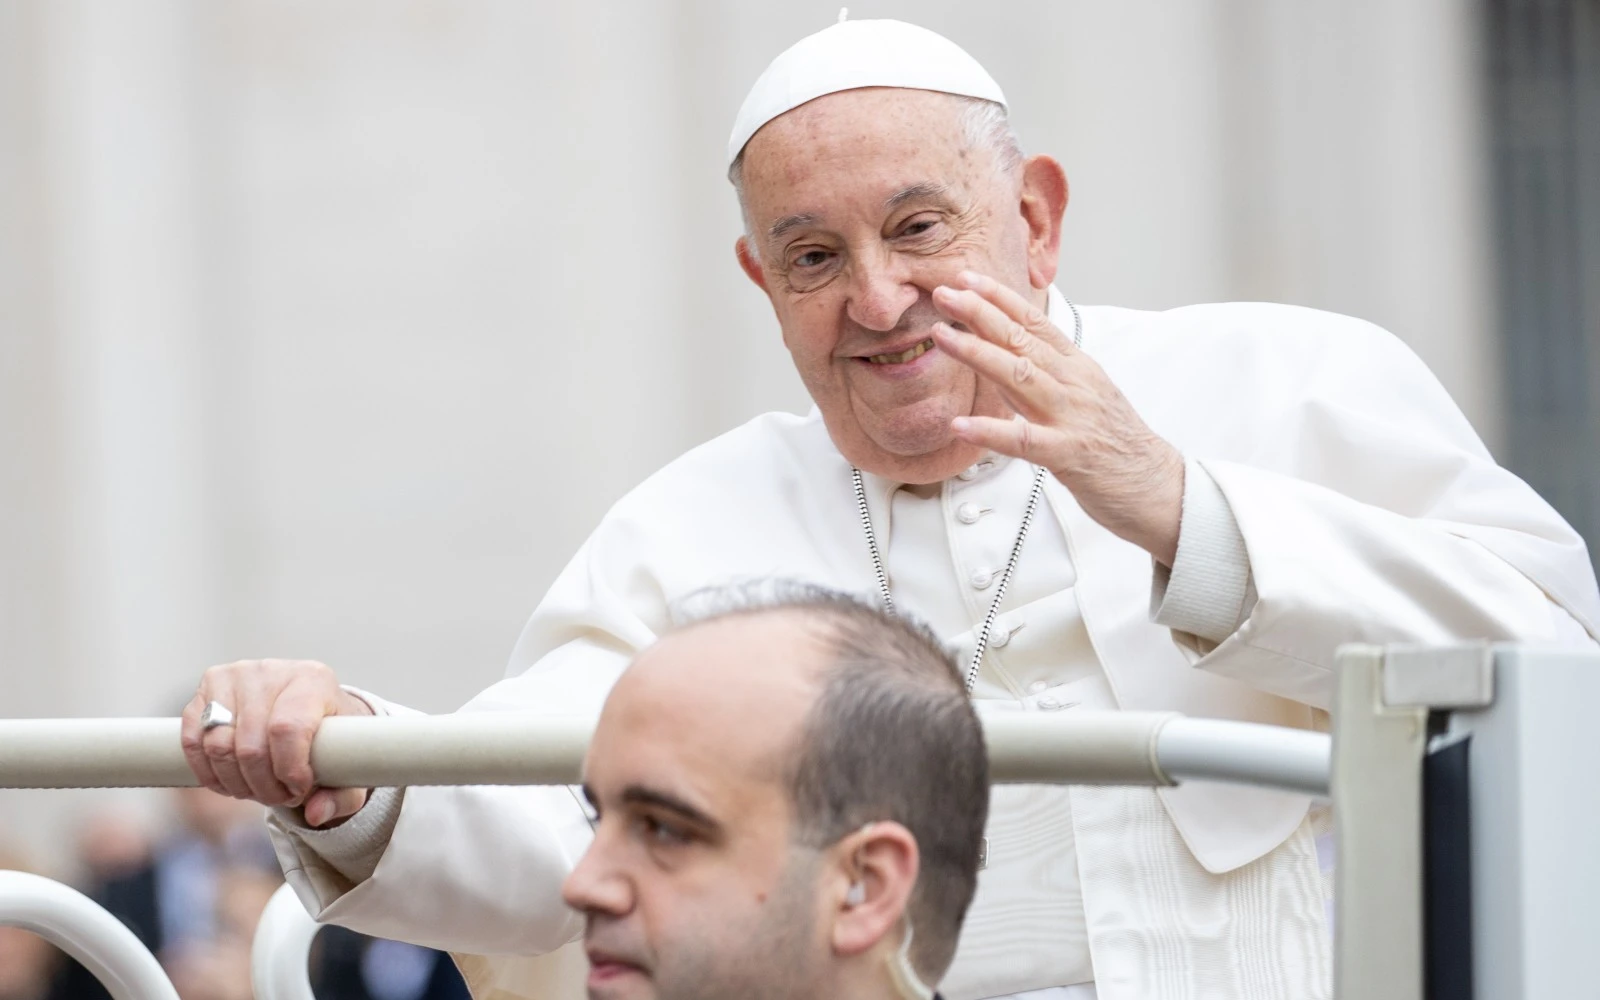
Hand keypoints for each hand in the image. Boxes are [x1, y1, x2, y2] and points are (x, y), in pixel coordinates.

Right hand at [181, 659, 373, 826]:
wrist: (309, 707)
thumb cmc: (331, 736)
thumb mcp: (349, 764)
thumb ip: (342, 795)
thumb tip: (316, 814)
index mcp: (313, 680)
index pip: (288, 728)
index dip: (289, 769)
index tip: (298, 790)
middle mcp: (270, 672)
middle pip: (251, 745)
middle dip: (264, 786)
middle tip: (279, 798)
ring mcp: (233, 677)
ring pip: (218, 746)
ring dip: (236, 783)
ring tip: (257, 791)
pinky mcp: (206, 689)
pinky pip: (193, 741)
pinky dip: (208, 772)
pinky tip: (230, 783)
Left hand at [931, 270, 1184, 565]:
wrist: (1158, 485)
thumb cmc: (1115, 443)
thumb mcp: (1082, 397)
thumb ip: (1039, 376)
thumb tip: (996, 355)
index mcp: (1076, 367)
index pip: (1034, 322)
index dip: (999, 297)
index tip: (966, 277)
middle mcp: (1074, 383)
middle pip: (1022, 340)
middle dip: (980, 313)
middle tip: (943, 292)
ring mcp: (1072, 417)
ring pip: (1020, 377)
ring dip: (978, 354)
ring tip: (942, 337)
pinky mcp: (1069, 454)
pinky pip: (1024, 441)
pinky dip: (991, 431)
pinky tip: (960, 425)